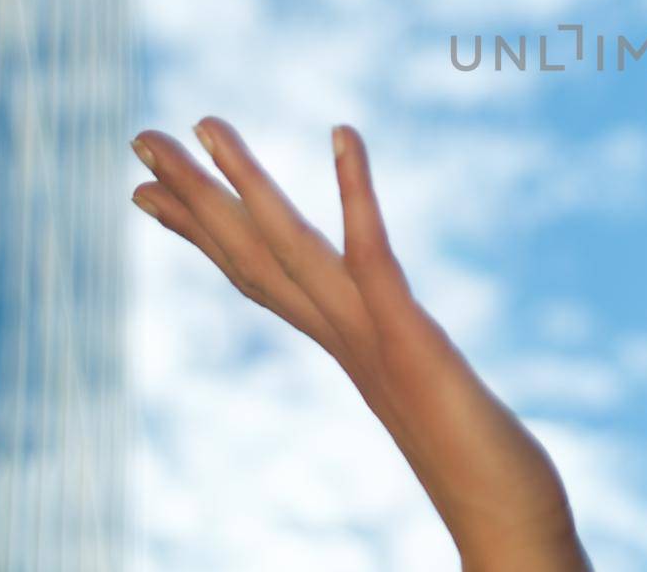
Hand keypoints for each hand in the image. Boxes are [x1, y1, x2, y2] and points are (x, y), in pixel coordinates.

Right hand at [129, 117, 592, 571]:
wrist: (508, 525)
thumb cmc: (483, 472)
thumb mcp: (428, 396)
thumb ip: (402, 365)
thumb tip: (386, 353)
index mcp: (345, 347)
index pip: (259, 278)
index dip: (203, 233)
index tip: (148, 196)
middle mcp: (343, 339)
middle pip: (253, 256)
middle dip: (195, 195)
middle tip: (138, 137)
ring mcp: (371, 337)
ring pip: (290, 249)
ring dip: (245, 182)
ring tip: (204, 122)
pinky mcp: (410, 337)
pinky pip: (374, 254)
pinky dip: (356, 192)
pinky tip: (343, 131)